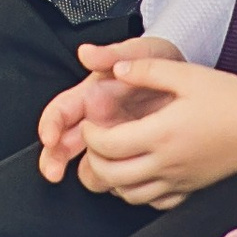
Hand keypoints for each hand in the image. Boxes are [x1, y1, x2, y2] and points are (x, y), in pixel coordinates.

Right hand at [40, 36, 184, 176]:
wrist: (187, 79)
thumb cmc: (157, 62)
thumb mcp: (140, 52)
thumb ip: (113, 53)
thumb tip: (86, 53)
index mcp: (90, 96)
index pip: (60, 111)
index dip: (50, 125)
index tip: (49, 139)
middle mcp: (96, 122)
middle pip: (64, 145)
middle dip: (55, 160)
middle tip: (55, 173)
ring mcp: (113, 141)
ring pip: (91, 166)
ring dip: (92, 173)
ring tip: (101, 176)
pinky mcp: (132, 156)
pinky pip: (121, 176)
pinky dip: (120, 183)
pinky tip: (127, 184)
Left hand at [73, 55, 236, 208]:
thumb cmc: (230, 98)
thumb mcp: (185, 74)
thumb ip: (145, 69)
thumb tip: (114, 69)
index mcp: (162, 134)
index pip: (108, 145)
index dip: (90, 134)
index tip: (91, 120)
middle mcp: (167, 163)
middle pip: (112, 176)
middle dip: (94, 158)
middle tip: (96, 138)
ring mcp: (180, 180)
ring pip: (130, 195)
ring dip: (113, 178)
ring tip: (113, 155)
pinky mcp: (191, 188)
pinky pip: (155, 202)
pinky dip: (138, 193)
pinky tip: (140, 172)